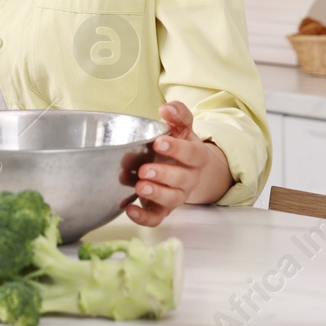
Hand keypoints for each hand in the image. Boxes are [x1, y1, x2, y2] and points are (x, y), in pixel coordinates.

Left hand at [122, 102, 233, 225]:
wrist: (181, 167)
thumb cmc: (178, 144)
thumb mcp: (181, 127)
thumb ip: (177, 114)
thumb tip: (166, 108)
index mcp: (196, 156)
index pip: (192, 154)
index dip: (177, 149)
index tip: (158, 142)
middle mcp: (189, 178)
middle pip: (182, 180)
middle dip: (163, 175)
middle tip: (144, 169)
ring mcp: (176, 195)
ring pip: (171, 199)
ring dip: (155, 194)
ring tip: (139, 187)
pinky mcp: (162, 209)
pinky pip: (156, 217)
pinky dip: (144, 218)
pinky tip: (129, 210)